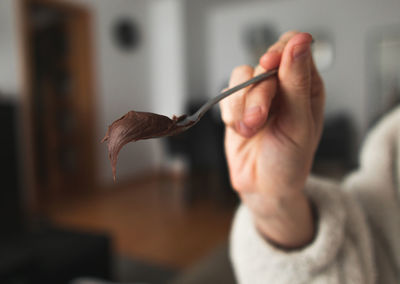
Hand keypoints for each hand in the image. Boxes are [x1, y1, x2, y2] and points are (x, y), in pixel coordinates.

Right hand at [220, 31, 324, 247]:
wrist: (262, 187)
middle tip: (259, 119)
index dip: (280, 51)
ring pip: (240, 76)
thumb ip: (297, 83)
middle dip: (258, 93)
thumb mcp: (299, 123)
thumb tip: (300, 41)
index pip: (293, 47)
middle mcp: (282, 86)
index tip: (269, 65)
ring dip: (242, 106)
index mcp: (305, 86)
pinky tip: (240, 131)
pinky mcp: (237, 105)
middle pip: (263, 62)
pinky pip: (226, 94)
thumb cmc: (289, 160)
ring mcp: (257, 95)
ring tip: (250, 130)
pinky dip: (230, 114)